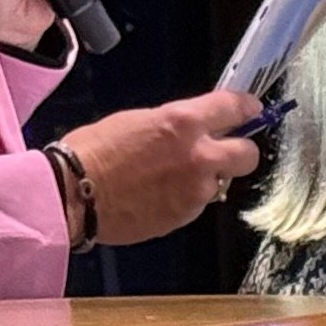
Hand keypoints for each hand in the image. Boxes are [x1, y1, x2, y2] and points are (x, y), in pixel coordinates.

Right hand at [54, 88, 262, 245]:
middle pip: (249, 154)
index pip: (235, 108)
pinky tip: (160, 194)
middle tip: (226, 150)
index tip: (252, 110)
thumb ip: (176, 125)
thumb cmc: (96, 152)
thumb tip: (194, 130)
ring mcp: (195, 190)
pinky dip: (186, 198)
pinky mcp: (185, 217)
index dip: (247, 108)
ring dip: (207, 178)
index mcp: (184, 122)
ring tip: (173, 177)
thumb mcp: (140, 121)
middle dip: (241, 151)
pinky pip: (198, 203)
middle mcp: (199, 156)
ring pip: (221, 182)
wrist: (73, 194)